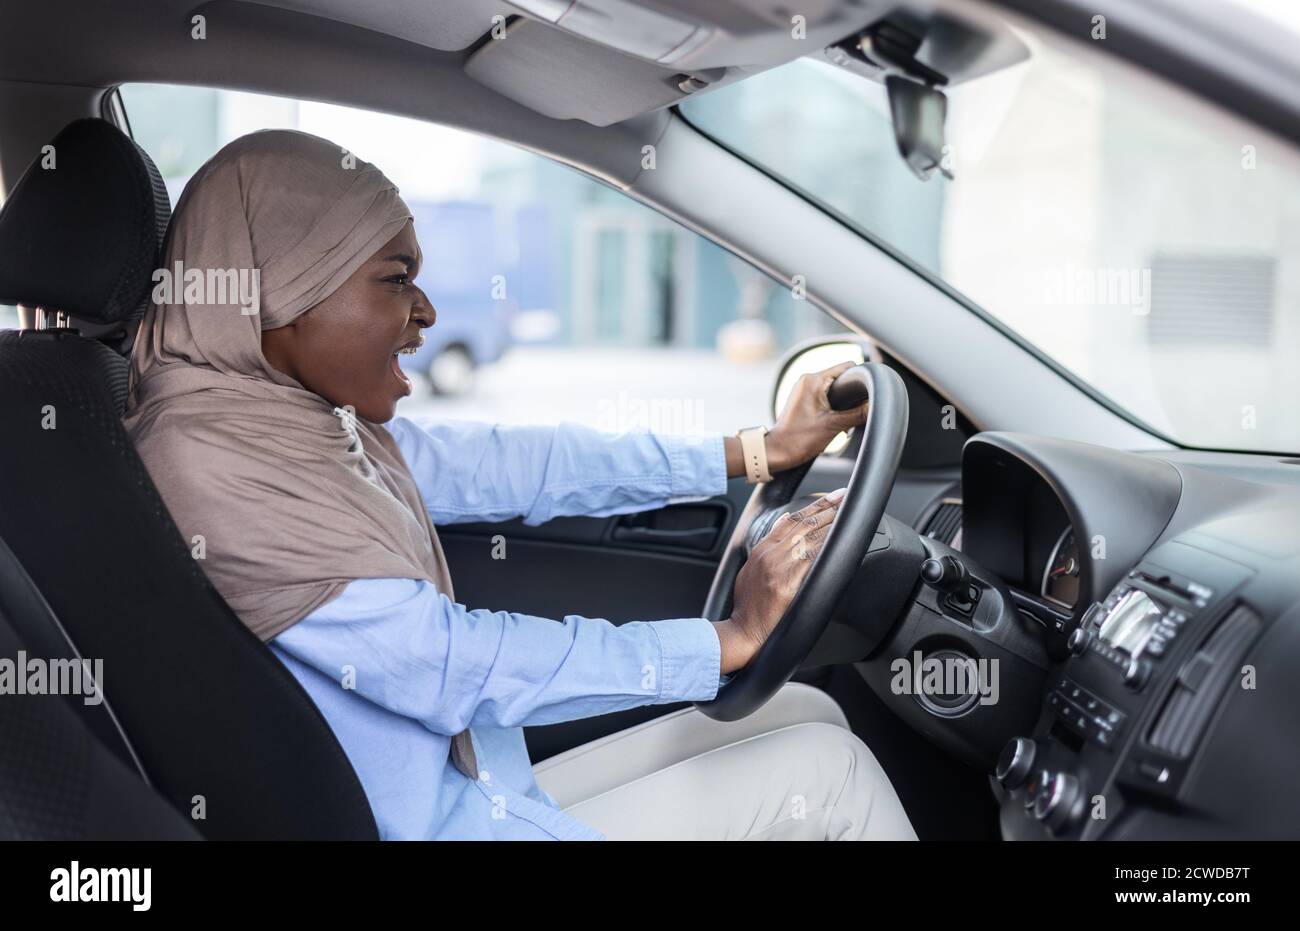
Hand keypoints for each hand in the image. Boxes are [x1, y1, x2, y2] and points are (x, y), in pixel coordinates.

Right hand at [713, 488, 845, 672]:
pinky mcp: (787, 582)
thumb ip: (766, 553)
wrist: (743, 630)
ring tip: (846, 512)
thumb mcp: (750, 571)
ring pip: (809, 536)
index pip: (790, 520)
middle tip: (844, 496)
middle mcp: (770, 553)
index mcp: (762, 549)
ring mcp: (779, 566)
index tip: (828, 497)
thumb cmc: (748, 607)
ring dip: (830, 522)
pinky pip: (812, 558)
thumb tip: (782, 538)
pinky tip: (839, 539)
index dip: (811, 506)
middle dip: (826, 507)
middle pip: (802, 523)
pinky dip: (826, 546)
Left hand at [765, 362, 868, 471]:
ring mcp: (804, 390)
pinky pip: (826, 397)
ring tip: (843, 419)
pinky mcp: (804, 400)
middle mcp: (807, 380)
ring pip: (835, 389)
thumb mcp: (834, 426)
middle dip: (852, 395)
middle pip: (842, 378)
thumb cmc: (799, 439)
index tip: (868, 394)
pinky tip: (836, 422)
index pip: (847, 367)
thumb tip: (876, 407)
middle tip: (855, 412)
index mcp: (813, 380)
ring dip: (843, 403)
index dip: (861, 379)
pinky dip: (834, 407)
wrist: (777, 453)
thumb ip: (858, 414)